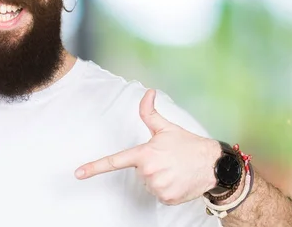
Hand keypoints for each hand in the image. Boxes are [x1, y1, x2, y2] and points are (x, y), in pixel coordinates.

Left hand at [74, 89, 221, 204]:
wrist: (213, 164)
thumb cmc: (188, 145)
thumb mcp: (167, 128)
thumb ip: (150, 112)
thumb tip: (147, 92)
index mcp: (145, 154)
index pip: (115, 161)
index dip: (94, 168)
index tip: (78, 174)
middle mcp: (149, 172)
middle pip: (138, 172)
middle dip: (150, 166)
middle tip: (168, 159)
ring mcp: (158, 187)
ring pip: (148, 184)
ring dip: (159, 177)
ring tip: (174, 169)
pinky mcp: (166, 198)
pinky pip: (159, 194)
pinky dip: (167, 188)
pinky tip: (178, 179)